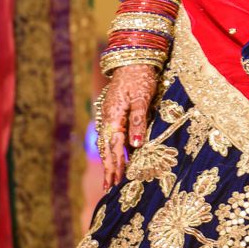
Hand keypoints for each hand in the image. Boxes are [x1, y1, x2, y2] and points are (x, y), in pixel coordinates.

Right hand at [96, 64, 158, 188]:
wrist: (133, 59)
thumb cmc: (140, 77)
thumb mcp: (142, 98)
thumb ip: (138, 122)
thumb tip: (135, 145)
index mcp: (113, 115)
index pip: (114, 146)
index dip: (115, 165)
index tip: (116, 182)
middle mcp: (107, 117)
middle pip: (106, 147)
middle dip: (109, 168)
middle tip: (109, 188)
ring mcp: (108, 114)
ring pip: (106, 142)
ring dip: (109, 160)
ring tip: (111, 178)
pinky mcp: (113, 112)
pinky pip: (111, 135)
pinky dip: (112, 148)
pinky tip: (116, 156)